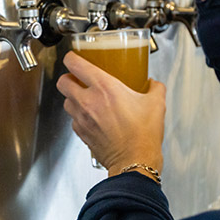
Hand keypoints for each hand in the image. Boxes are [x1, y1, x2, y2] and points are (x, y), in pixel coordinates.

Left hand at [56, 52, 165, 177]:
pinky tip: (91, 118)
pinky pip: (73, 120)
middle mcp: (88, 101)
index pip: (75, 64)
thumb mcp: (156, 104)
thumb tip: (154, 84)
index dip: (72, 57)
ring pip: (66, 101)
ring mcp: (82, 118)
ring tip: (85, 98)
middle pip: (63, 81)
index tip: (75, 57)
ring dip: (72, 97)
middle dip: (68, 77)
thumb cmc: (143, 135)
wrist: (135, 162)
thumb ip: (155, 88)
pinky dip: (78, 116)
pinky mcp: (81, 134)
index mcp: (105, 87)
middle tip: (78, 78)